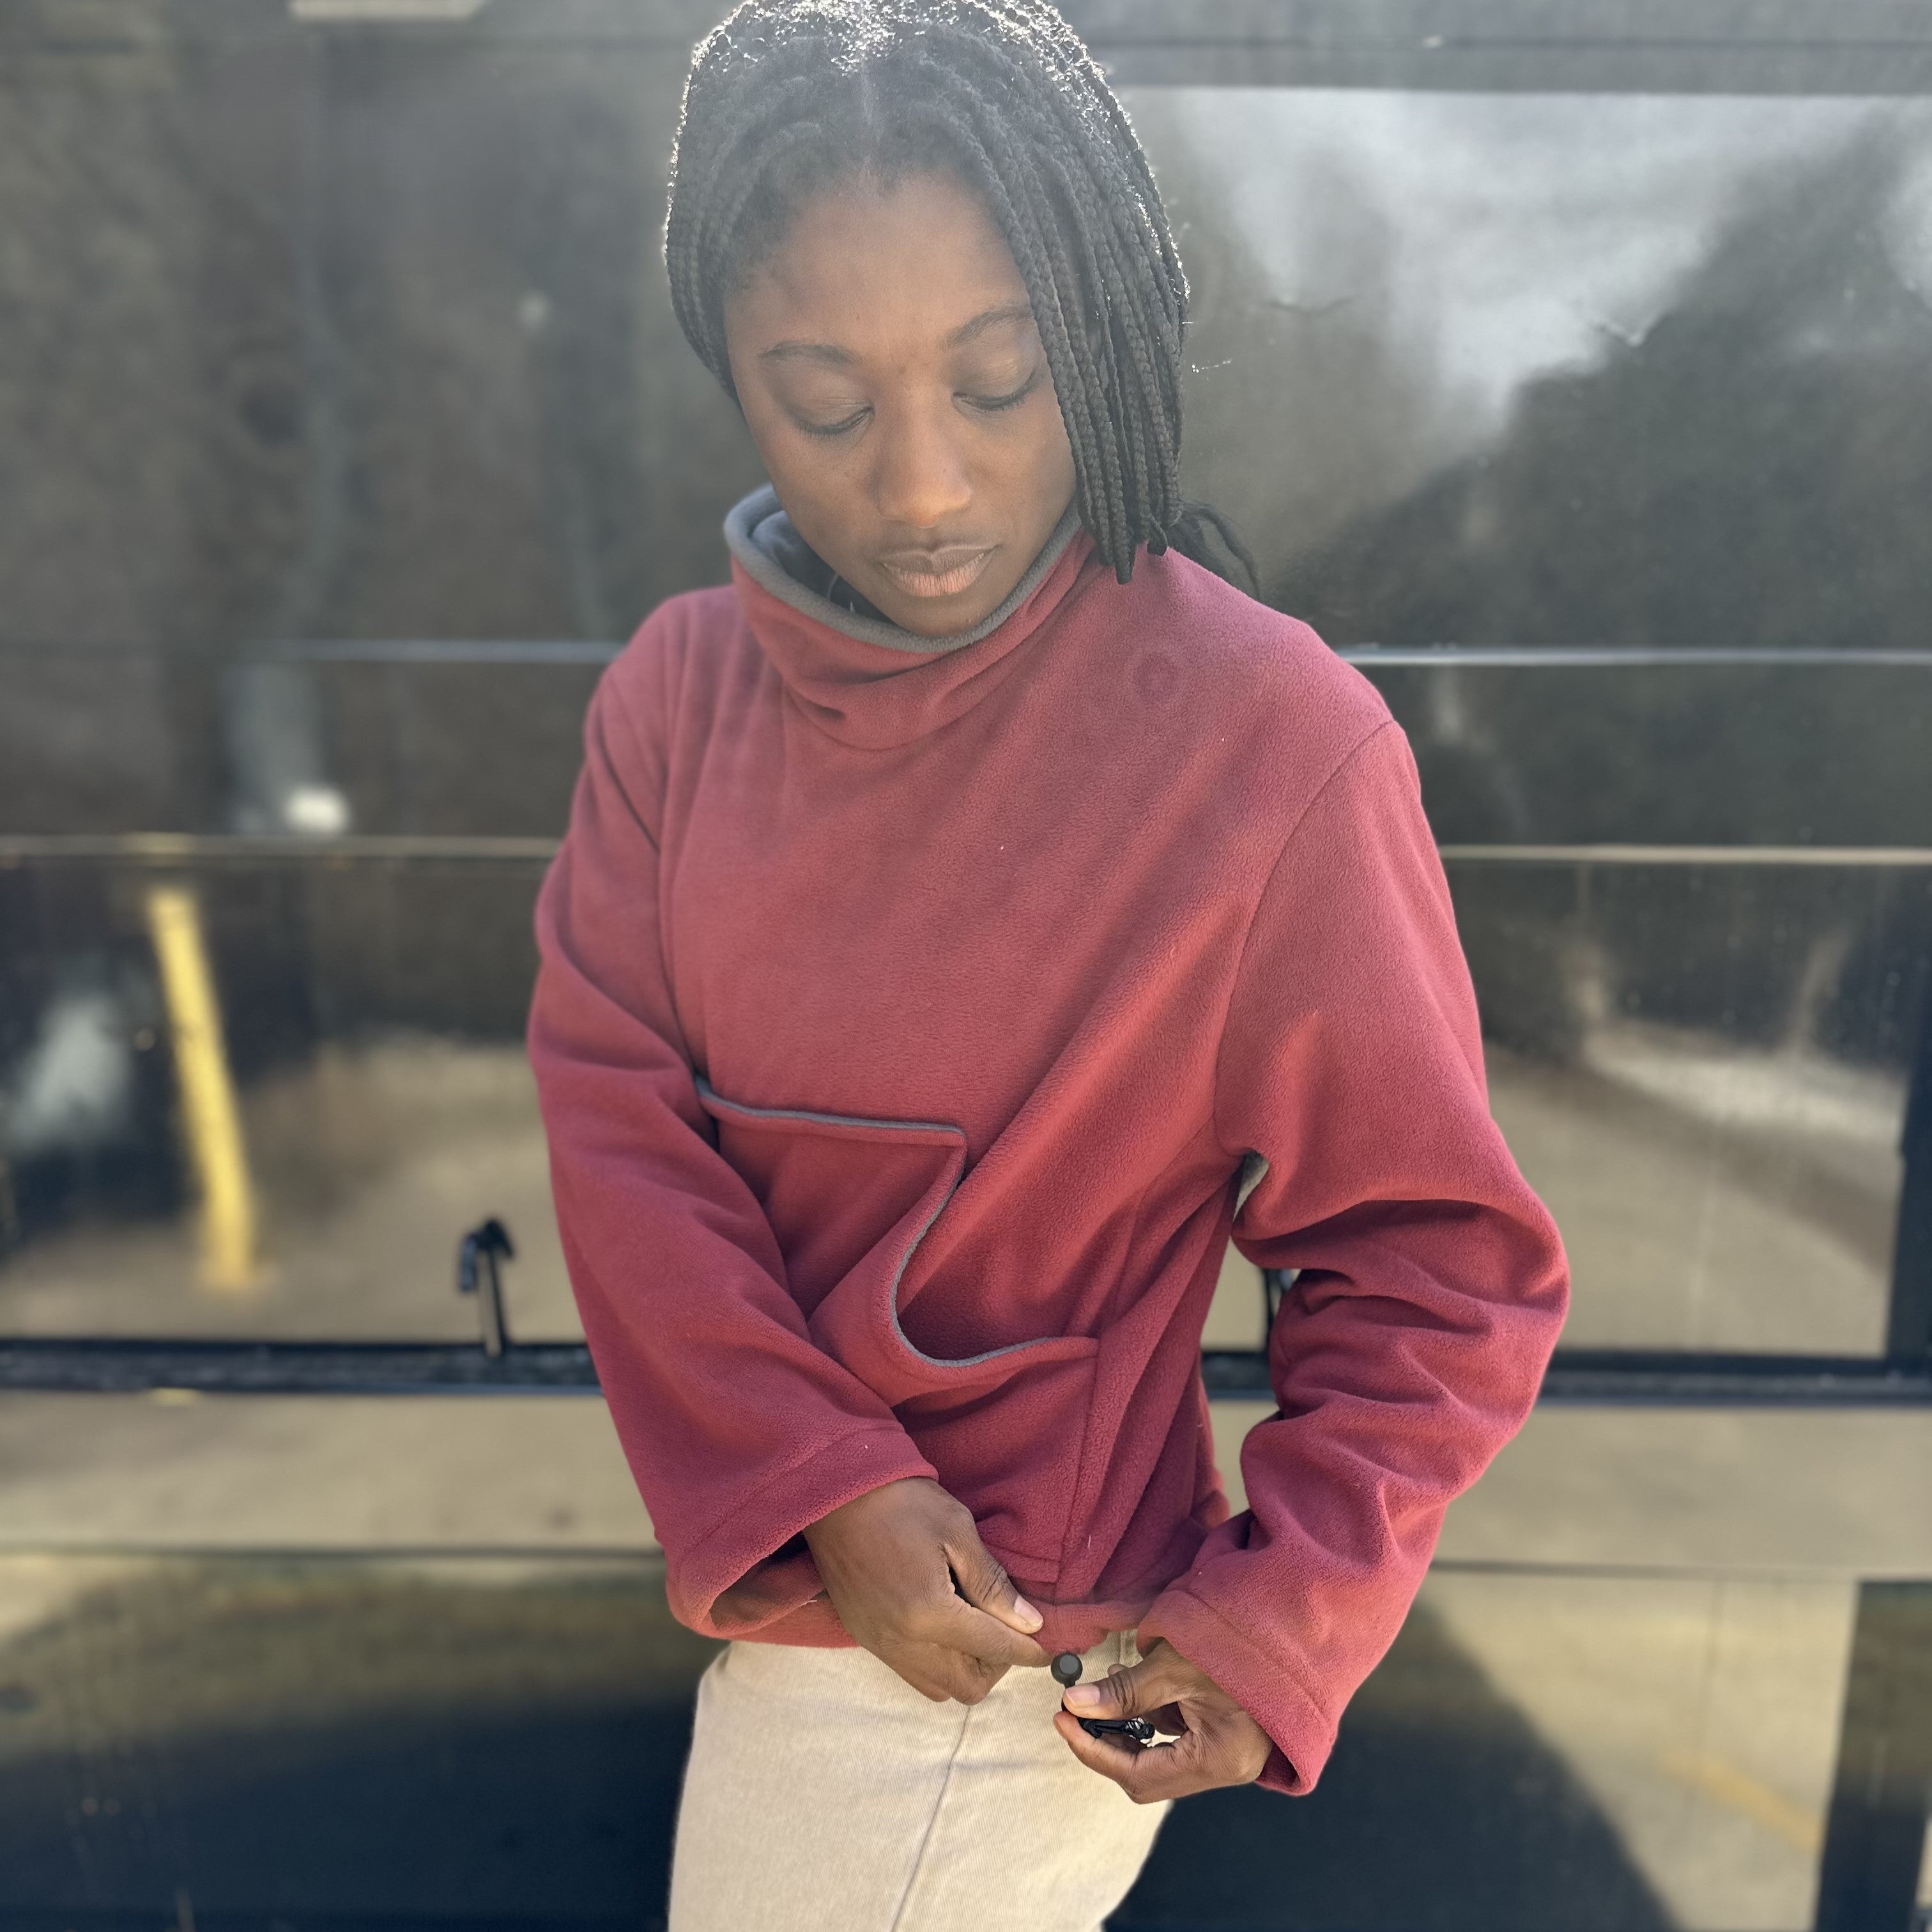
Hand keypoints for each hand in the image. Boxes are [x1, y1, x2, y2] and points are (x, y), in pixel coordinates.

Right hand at [802, 1477, 1047, 1702]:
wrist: (835, 1492)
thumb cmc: (900, 1501)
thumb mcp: (957, 1531)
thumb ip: (992, 1583)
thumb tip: (1028, 1622)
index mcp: (929, 1613)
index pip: (994, 1649)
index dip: (1029, 1650)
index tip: (1050, 1648)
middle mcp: (902, 1641)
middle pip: (967, 1686)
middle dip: (997, 1666)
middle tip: (1007, 1631)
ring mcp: (879, 1643)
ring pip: (938, 1687)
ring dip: (966, 1669)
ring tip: (976, 1628)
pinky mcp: (864, 1636)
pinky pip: (911, 1671)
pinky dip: (937, 1662)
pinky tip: (944, 1625)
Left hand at [1054, 1637, 1273, 1800]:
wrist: (1289, 1622)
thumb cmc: (1236, 1642)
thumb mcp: (1173, 1664)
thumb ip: (1123, 1691)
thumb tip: (1074, 1703)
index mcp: (1219, 1760)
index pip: (1139, 1776)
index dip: (1094, 1751)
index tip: (1062, 1720)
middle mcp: (1227, 1768)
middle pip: (1149, 1774)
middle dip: (1108, 1741)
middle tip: (1075, 1709)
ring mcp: (1230, 1755)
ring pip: (1161, 1756)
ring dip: (1128, 1725)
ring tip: (1108, 1682)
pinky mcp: (1229, 1737)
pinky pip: (1179, 1737)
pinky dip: (1151, 1715)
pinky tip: (1136, 1682)